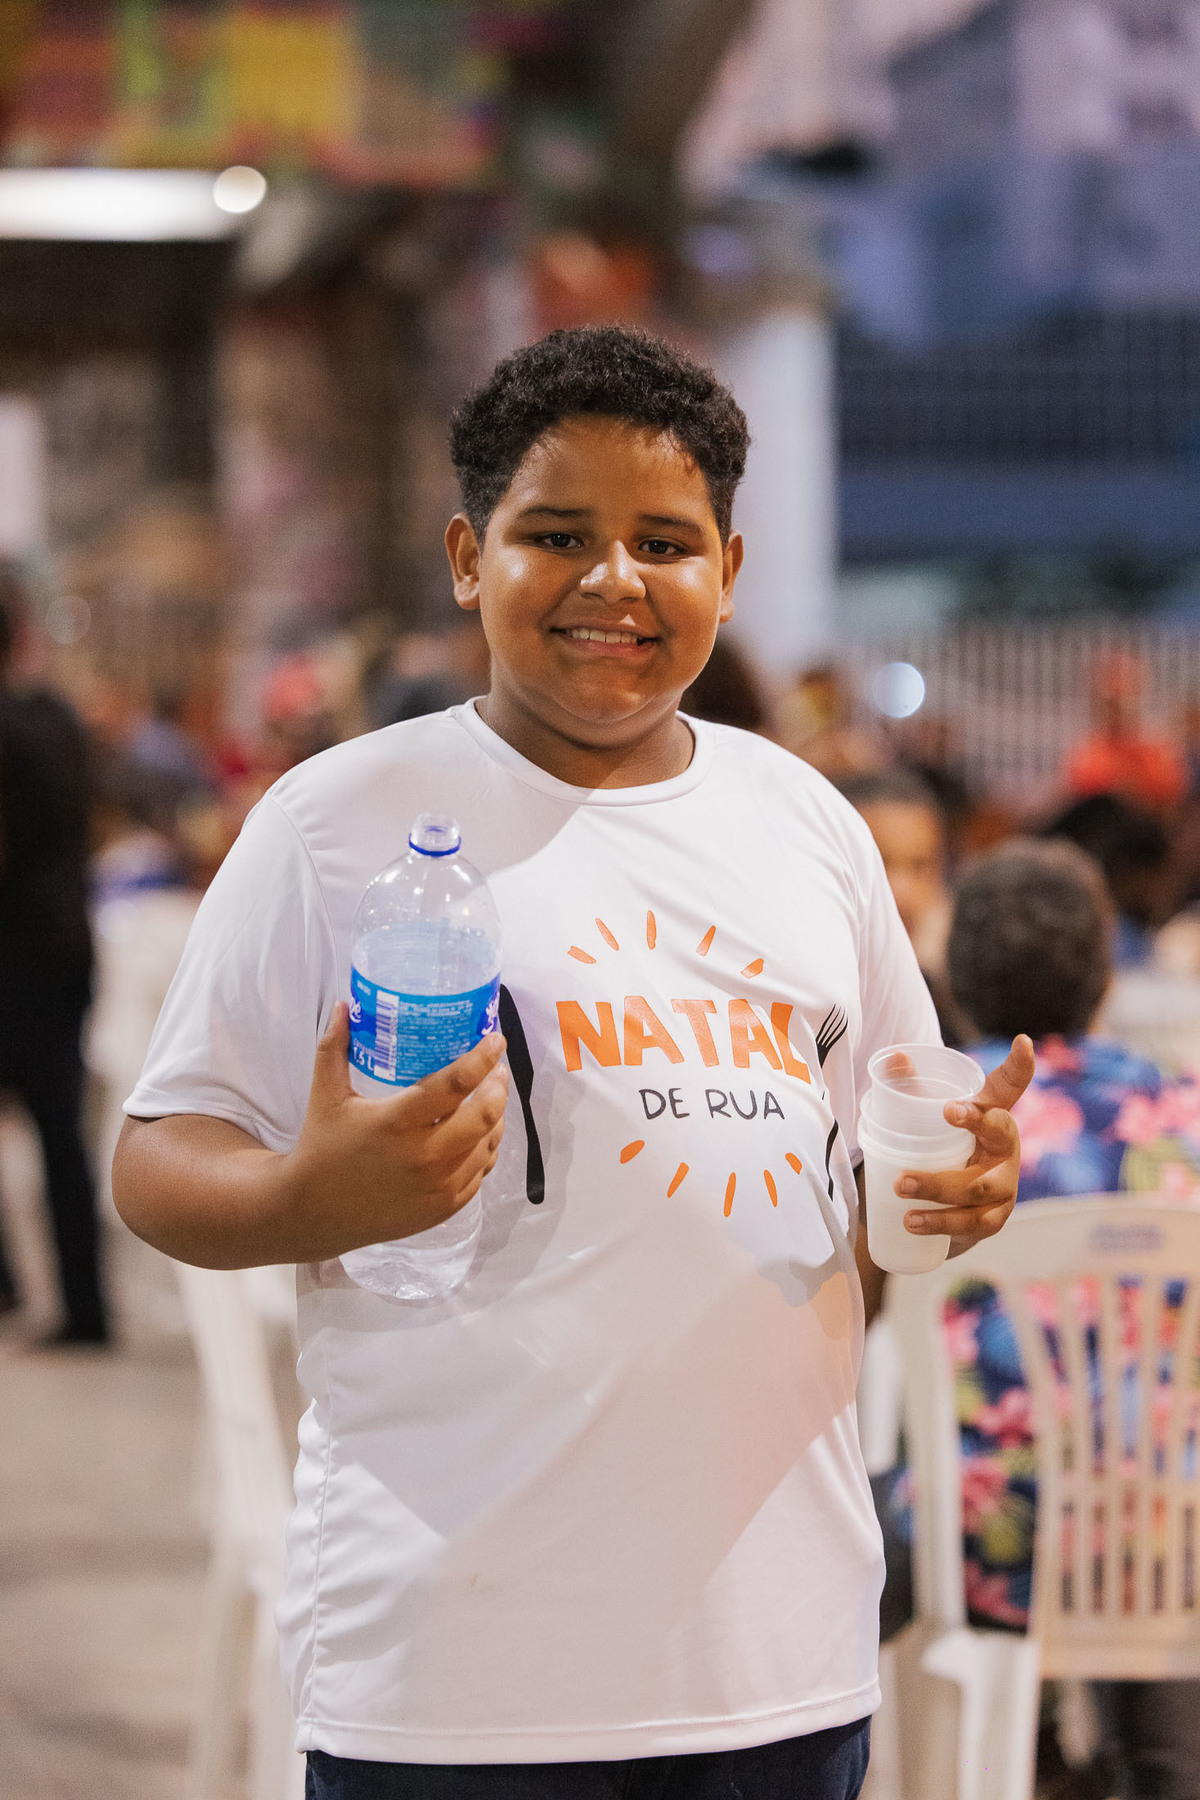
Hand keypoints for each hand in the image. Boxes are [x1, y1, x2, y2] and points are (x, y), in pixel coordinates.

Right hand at [285, 1003, 509, 1254]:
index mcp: (396, 1121)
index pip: (455, 1084)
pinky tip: (479, 1134)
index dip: (482, 1058)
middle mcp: (423, 1156)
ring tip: (491, 1098)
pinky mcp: (443, 1208)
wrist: (314, 1213)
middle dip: (498, 1087)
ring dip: (496, 1118)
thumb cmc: (322, 1147)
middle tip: (497, 1070)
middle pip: (485, 1115)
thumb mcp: (326, 1095)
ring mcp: (437, 1186)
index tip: (496, 1039)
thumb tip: (344, 1005)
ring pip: (488, 1145)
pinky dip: (485, 1150)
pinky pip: (480, 1173)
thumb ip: (335, 1047)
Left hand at [897, 1035, 1034, 1256]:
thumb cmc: (937, 1145)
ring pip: (978, 1187)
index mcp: (992, 1114)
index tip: (1020, 1044)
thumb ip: (908, 1086)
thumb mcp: (923, 1115)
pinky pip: (971, 1223)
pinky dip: (941, 1224)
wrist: (943, 1204)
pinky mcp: (994, 1218)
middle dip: (969, 1123)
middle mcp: (1006, 1147)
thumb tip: (894, 1059)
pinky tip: (911, 1224)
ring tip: (899, 1187)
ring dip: (937, 1189)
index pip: (1011, 1085)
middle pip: (998, 1134)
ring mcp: (1005, 1185)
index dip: (1019, 1066)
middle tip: (918, 1138)